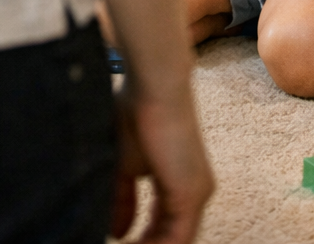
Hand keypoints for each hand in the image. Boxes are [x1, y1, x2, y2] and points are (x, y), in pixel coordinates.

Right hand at [111, 85, 212, 242]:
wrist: (154, 85)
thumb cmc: (137, 111)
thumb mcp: (123, 164)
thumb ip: (122, 200)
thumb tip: (117, 232)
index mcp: (179, 182)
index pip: (162, 225)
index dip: (141, 240)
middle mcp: (193, 191)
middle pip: (170, 237)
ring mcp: (196, 193)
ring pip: (175, 241)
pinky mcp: (191, 193)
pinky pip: (176, 239)